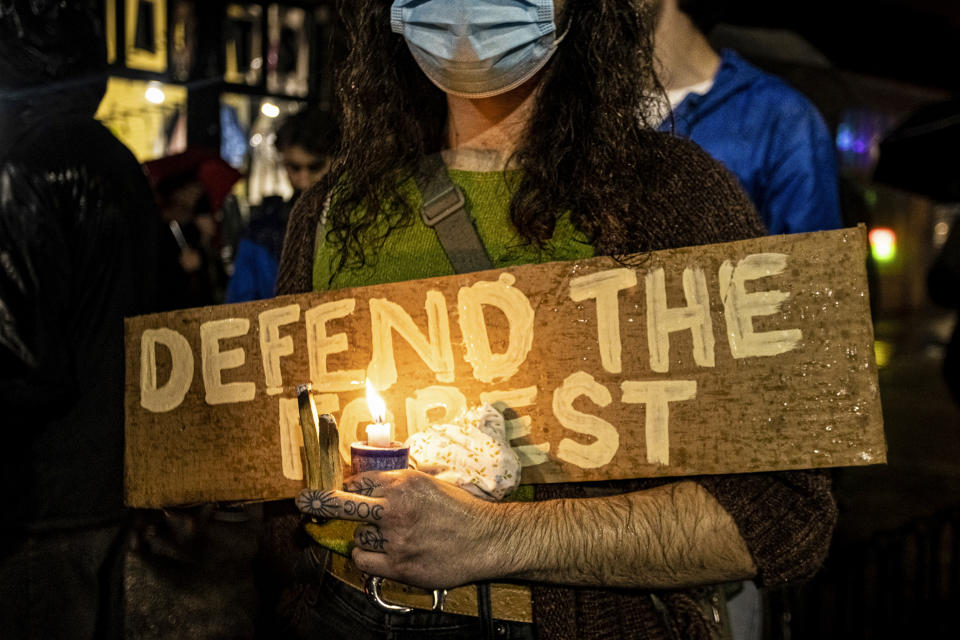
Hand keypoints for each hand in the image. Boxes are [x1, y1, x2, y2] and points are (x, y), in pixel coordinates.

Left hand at [295, 469, 503, 588]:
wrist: (487, 539)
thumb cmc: (461, 510)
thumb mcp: (431, 482)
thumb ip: (399, 483)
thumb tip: (365, 482)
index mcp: (404, 483)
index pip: (359, 481)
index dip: (344, 486)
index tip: (333, 490)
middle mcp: (396, 509)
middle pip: (343, 505)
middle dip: (318, 502)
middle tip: (303, 502)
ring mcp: (396, 539)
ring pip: (357, 536)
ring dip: (364, 536)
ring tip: (386, 536)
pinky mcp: (399, 565)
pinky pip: (364, 560)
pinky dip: (365, 557)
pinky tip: (379, 553)